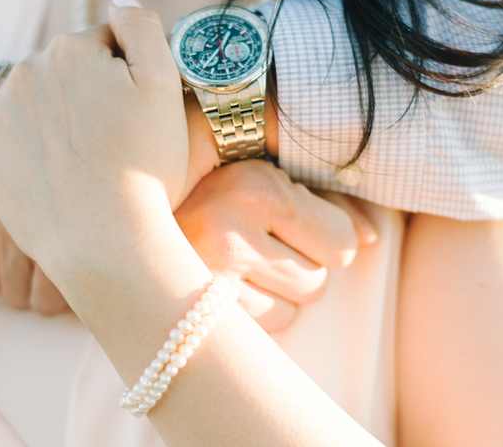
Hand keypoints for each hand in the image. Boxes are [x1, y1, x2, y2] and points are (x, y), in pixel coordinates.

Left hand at [0, 0, 188, 289]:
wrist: (103, 240)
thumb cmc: (144, 166)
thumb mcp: (164, 87)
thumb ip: (143, 28)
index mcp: (71, 48)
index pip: (107, 43)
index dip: (129, 76)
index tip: (137, 114)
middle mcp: (25, 69)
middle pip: (69, 70)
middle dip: (90, 93)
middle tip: (114, 141)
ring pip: (38, 100)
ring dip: (59, 117)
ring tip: (86, 161)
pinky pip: (13, 133)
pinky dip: (32, 145)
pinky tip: (58, 172)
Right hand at [175, 160, 377, 332]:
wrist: (131, 208)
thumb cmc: (213, 186)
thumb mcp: (268, 174)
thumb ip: (326, 202)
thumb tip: (371, 239)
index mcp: (255, 187)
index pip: (341, 242)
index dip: (328, 237)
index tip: (297, 225)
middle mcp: (228, 232)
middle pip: (318, 283)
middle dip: (300, 266)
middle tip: (261, 242)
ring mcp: (206, 279)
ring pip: (291, 311)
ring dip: (277, 293)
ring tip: (239, 262)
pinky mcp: (191, 313)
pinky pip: (259, 330)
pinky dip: (252, 312)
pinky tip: (224, 282)